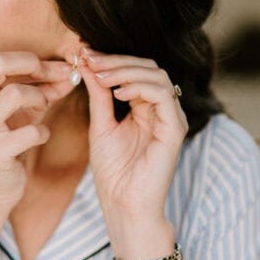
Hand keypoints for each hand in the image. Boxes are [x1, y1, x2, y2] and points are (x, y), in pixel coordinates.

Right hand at [0, 51, 73, 211]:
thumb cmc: (6, 144)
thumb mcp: (20, 112)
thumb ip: (42, 90)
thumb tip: (70, 71)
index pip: (0, 59)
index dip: (33, 60)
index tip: (59, 68)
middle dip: (35, 66)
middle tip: (57, 77)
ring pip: (14, 94)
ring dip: (40, 98)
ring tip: (43, 110)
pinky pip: (30, 131)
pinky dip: (43, 132)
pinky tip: (40, 136)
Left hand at [81, 51, 187, 251]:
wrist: (124, 205)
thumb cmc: (114, 172)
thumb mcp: (100, 125)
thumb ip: (99, 94)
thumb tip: (89, 63)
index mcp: (145, 108)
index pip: (135, 70)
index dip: (110, 59)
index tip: (84, 53)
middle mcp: (161, 110)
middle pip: (148, 67)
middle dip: (116, 60)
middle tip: (90, 59)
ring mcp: (171, 118)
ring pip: (157, 75)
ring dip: (126, 70)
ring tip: (100, 76)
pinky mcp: (175, 129)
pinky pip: (163, 95)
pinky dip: (140, 87)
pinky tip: (118, 92)